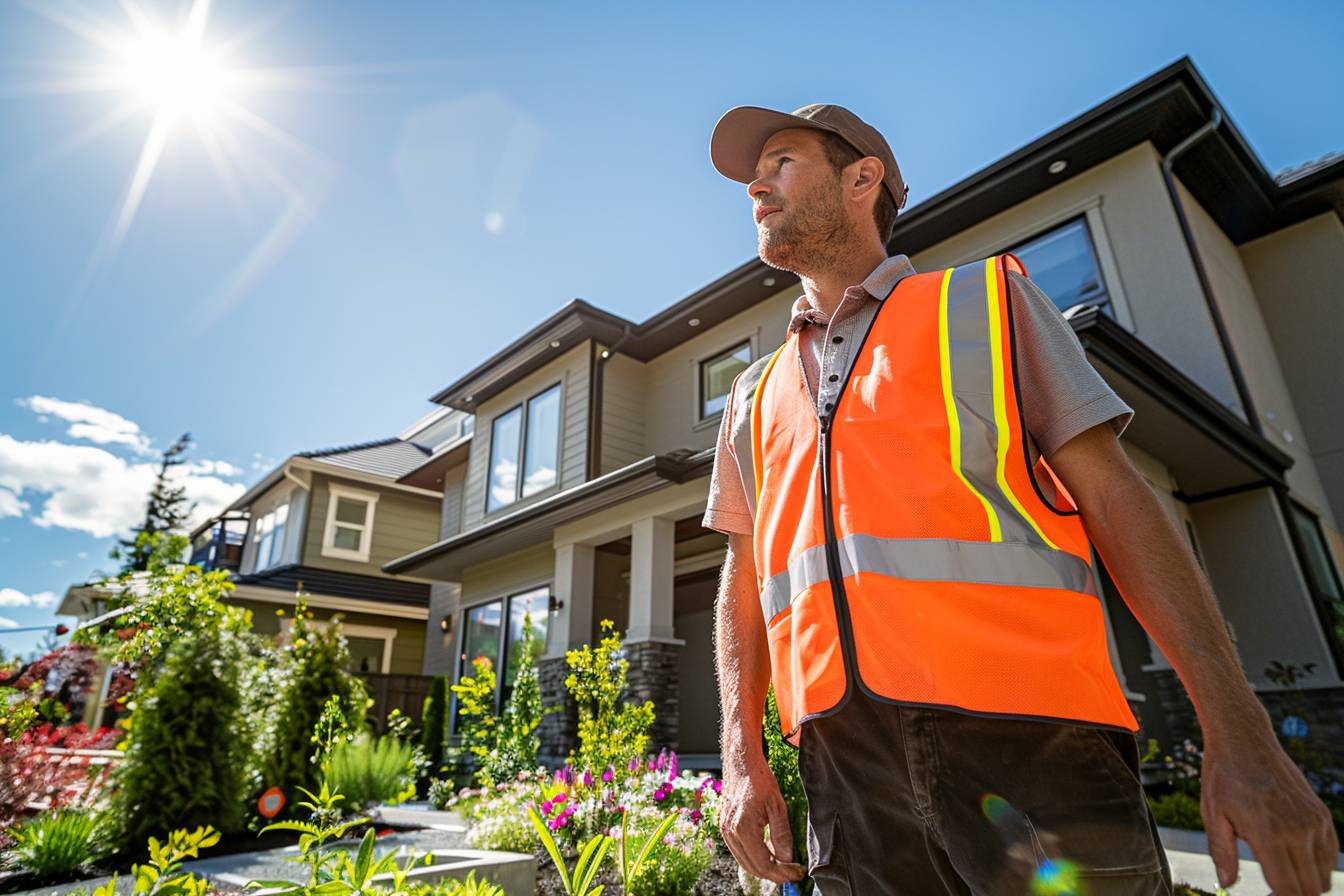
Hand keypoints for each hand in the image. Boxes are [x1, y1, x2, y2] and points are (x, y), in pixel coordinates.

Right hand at [719, 758, 805, 883]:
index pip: (763, 864)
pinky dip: (754, 859)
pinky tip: (769, 855)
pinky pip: (739, 853)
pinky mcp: (725, 828)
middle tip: (793, 872)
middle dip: (774, 875)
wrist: (741, 764)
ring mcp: (725, 831)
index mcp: (743, 828)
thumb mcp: (778, 807)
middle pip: (752, 868)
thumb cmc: (759, 780)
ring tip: (783, 866)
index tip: (796, 873)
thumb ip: (782, 835)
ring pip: (744, 863)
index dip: (781, 873)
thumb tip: (786, 859)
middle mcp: (730, 832)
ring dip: (764, 869)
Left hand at [1200, 733, 1337, 893]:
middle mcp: (1299, 831)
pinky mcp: (1321, 814)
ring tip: (1280, 876)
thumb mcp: (1212, 814)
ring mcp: (1314, 822)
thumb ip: (1222, 852)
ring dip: (1307, 883)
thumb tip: (1228, 884)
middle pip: (1311, 889)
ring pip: (1324, 875)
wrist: (1244, 740)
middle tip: (1272, 890)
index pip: (1289, 890)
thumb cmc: (1223, 776)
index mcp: (1269, 835)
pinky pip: (1331, 854)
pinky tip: (1294, 859)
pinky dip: (1318, 866)